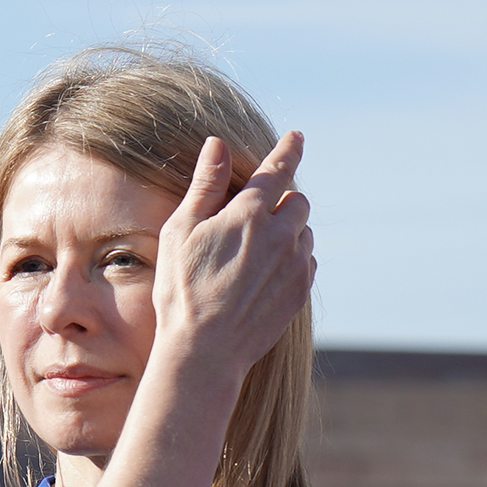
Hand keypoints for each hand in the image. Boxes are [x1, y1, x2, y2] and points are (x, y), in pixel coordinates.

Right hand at [149, 132, 315, 386]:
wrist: (205, 349)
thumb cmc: (182, 288)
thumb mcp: (180, 230)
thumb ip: (204, 185)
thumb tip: (217, 145)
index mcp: (250, 214)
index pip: (278, 170)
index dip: (287, 149)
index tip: (296, 136)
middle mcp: (281, 235)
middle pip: (298, 201)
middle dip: (282, 200)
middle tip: (253, 215)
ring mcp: (295, 265)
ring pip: (304, 232)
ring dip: (287, 231)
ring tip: (253, 252)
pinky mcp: (300, 291)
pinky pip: (306, 261)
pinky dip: (291, 258)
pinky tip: (262, 275)